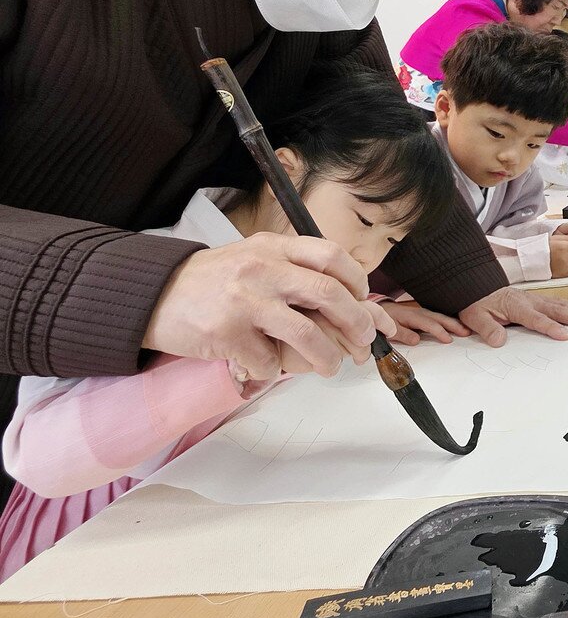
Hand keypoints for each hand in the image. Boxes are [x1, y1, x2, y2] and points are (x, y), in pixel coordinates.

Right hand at [144, 233, 382, 380]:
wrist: (153, 295)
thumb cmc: (212, 281)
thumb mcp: (253, 258)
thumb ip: (292, 269)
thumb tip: (345, 297)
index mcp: (273, 247)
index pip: (332, 256)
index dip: (357, 281)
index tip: (363, 301)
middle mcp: (263, 269)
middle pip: (329, 293)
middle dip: (357, 323)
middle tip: (365, 341)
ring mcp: (245, 302)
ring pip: (308, 335)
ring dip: (328, 358)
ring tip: (331, 367)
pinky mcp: (227, 334)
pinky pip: (268, 362)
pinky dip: (272, 371)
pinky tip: (264, 366)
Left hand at [378, 299, 468, 345]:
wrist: (382, 310)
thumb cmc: (387, 319)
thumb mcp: (391, 329)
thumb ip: (403, 334)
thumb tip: (416, 340)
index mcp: (413, 316)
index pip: (430, 324)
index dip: (440, 332)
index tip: (449, 340)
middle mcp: (421, 313)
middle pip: (440, 318)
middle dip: (454, 325)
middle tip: (466, 332)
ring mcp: (424, 313)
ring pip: (442, 317)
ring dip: (454, 323)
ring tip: (466, 330)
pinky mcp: (425, 315)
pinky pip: (439, 318)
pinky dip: (449, 321)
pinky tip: (457, 326)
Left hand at [457, 286, 567, 346]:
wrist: (476, 285)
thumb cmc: (476, 302)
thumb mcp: (474, 316)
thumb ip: (487, 328)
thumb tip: (498, 341)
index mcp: (516, 306)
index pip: (537, 319)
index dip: (551, 327)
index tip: (566, 336)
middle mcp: (530, 301)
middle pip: (557, 309)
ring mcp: (536, 299)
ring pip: (562, 304)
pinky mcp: (538, 299)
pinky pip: (559, 302)